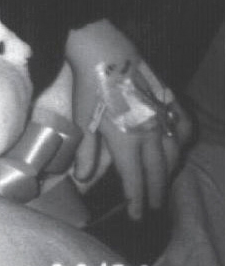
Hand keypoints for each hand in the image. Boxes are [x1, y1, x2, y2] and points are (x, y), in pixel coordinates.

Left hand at [67, 20, 193, 219]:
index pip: (134, 179)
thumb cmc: (89, 86)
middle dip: (156, 192)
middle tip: (152, 207)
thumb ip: (87, 151)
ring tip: (163, 183)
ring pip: (173, 153)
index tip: (137, 215)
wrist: (105, 51)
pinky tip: (179, 146)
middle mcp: (150, 133)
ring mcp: (163, 117)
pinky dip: (183, 141)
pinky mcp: (168, 101)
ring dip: (169, 172)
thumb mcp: (82, 120)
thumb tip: (84, 178)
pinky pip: (184, 127)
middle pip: (158, 171)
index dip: (137, 199)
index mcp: (126, 140)